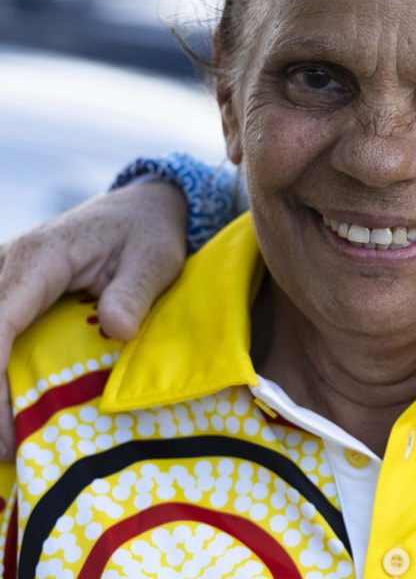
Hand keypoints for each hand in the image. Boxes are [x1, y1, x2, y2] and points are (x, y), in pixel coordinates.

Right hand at [0, 181, 187, 461]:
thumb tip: (119, 328)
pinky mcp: (4, 294)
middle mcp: (6, 266)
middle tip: (6, 451)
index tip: (5, 428)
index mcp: (39, 259)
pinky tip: (5, 414)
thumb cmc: (148, 233)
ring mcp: (0, 279)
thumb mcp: (156, 258)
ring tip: (4, 445)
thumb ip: (135, 291)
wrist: (139, 208)